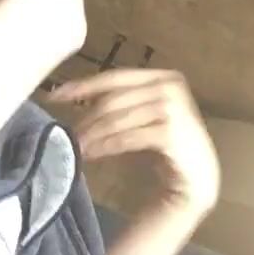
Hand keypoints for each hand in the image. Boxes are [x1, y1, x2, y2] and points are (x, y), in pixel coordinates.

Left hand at [51, 68, 220, 219]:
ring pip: (117, 119)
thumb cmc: (166, 147)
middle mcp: (170, 87)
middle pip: (113, 100)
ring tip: (77, 147)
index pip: (115, 77)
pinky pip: (126, 138)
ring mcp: (173, 109)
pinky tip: (91, 155)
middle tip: (68, 134)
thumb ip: (120, 104)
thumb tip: (74, 96)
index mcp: (163, 77)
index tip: (55, 95)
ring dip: (92, 135)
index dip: (83, 85)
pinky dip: (105, 147)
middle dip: (86, 118)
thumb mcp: (141, 118)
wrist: (197, 177)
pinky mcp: (171, 133)